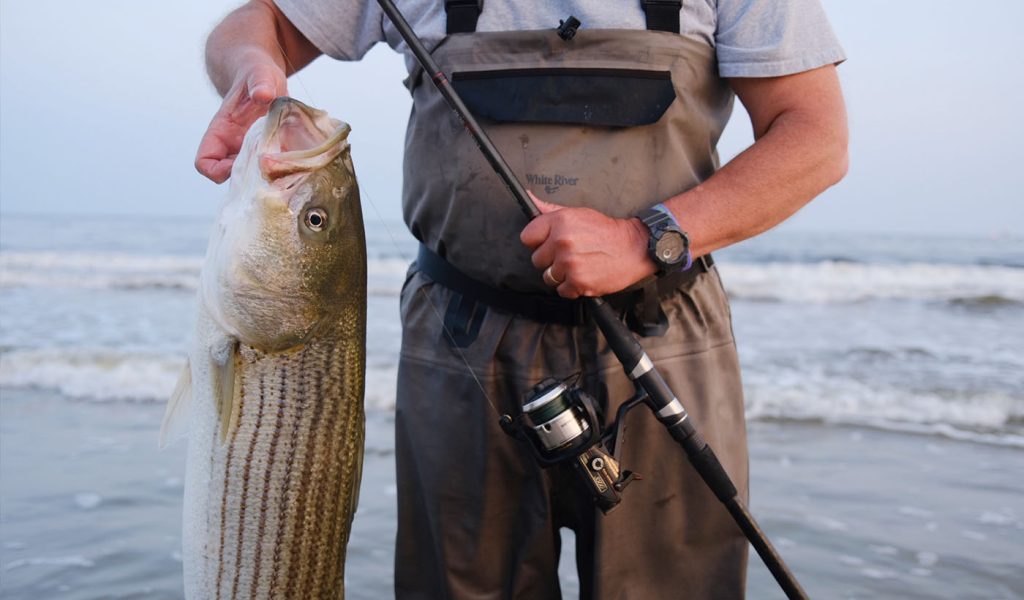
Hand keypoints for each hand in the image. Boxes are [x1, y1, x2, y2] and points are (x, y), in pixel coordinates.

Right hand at [195, 61, 287, 182]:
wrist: (264, 73)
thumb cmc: (255, 72)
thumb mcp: (259, 73)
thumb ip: (260, 82)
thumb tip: (263, 94)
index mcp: (221, 131)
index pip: (205, 162)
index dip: (217, 170)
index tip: (240, 165)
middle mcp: (233, 145)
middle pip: (232, 176)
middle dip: (251, 177)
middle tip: (273, 169)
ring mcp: (250, 149)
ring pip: (254, 176)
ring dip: (269, 176)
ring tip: (288, 165)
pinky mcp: (269, 150)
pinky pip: (273, 169)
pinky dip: (283, 169)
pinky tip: (297, 161)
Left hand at [520, 192, 655, 298]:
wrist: (634, 248)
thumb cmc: (606, 231)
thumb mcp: (578, 213)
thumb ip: (550, 209)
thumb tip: (529, 197)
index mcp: (560, 222)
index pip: (527, 237)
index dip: (538, 242)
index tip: (548, 244)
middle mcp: (562, 242)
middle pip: (536, 259)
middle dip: (550, 259)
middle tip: (569, 254)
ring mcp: (569, 263)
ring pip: (548, 277)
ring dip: (561, 274)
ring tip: (578, 265)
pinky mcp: (578, 282)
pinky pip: (561, 290)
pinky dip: (571, 287)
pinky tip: (583, 275)